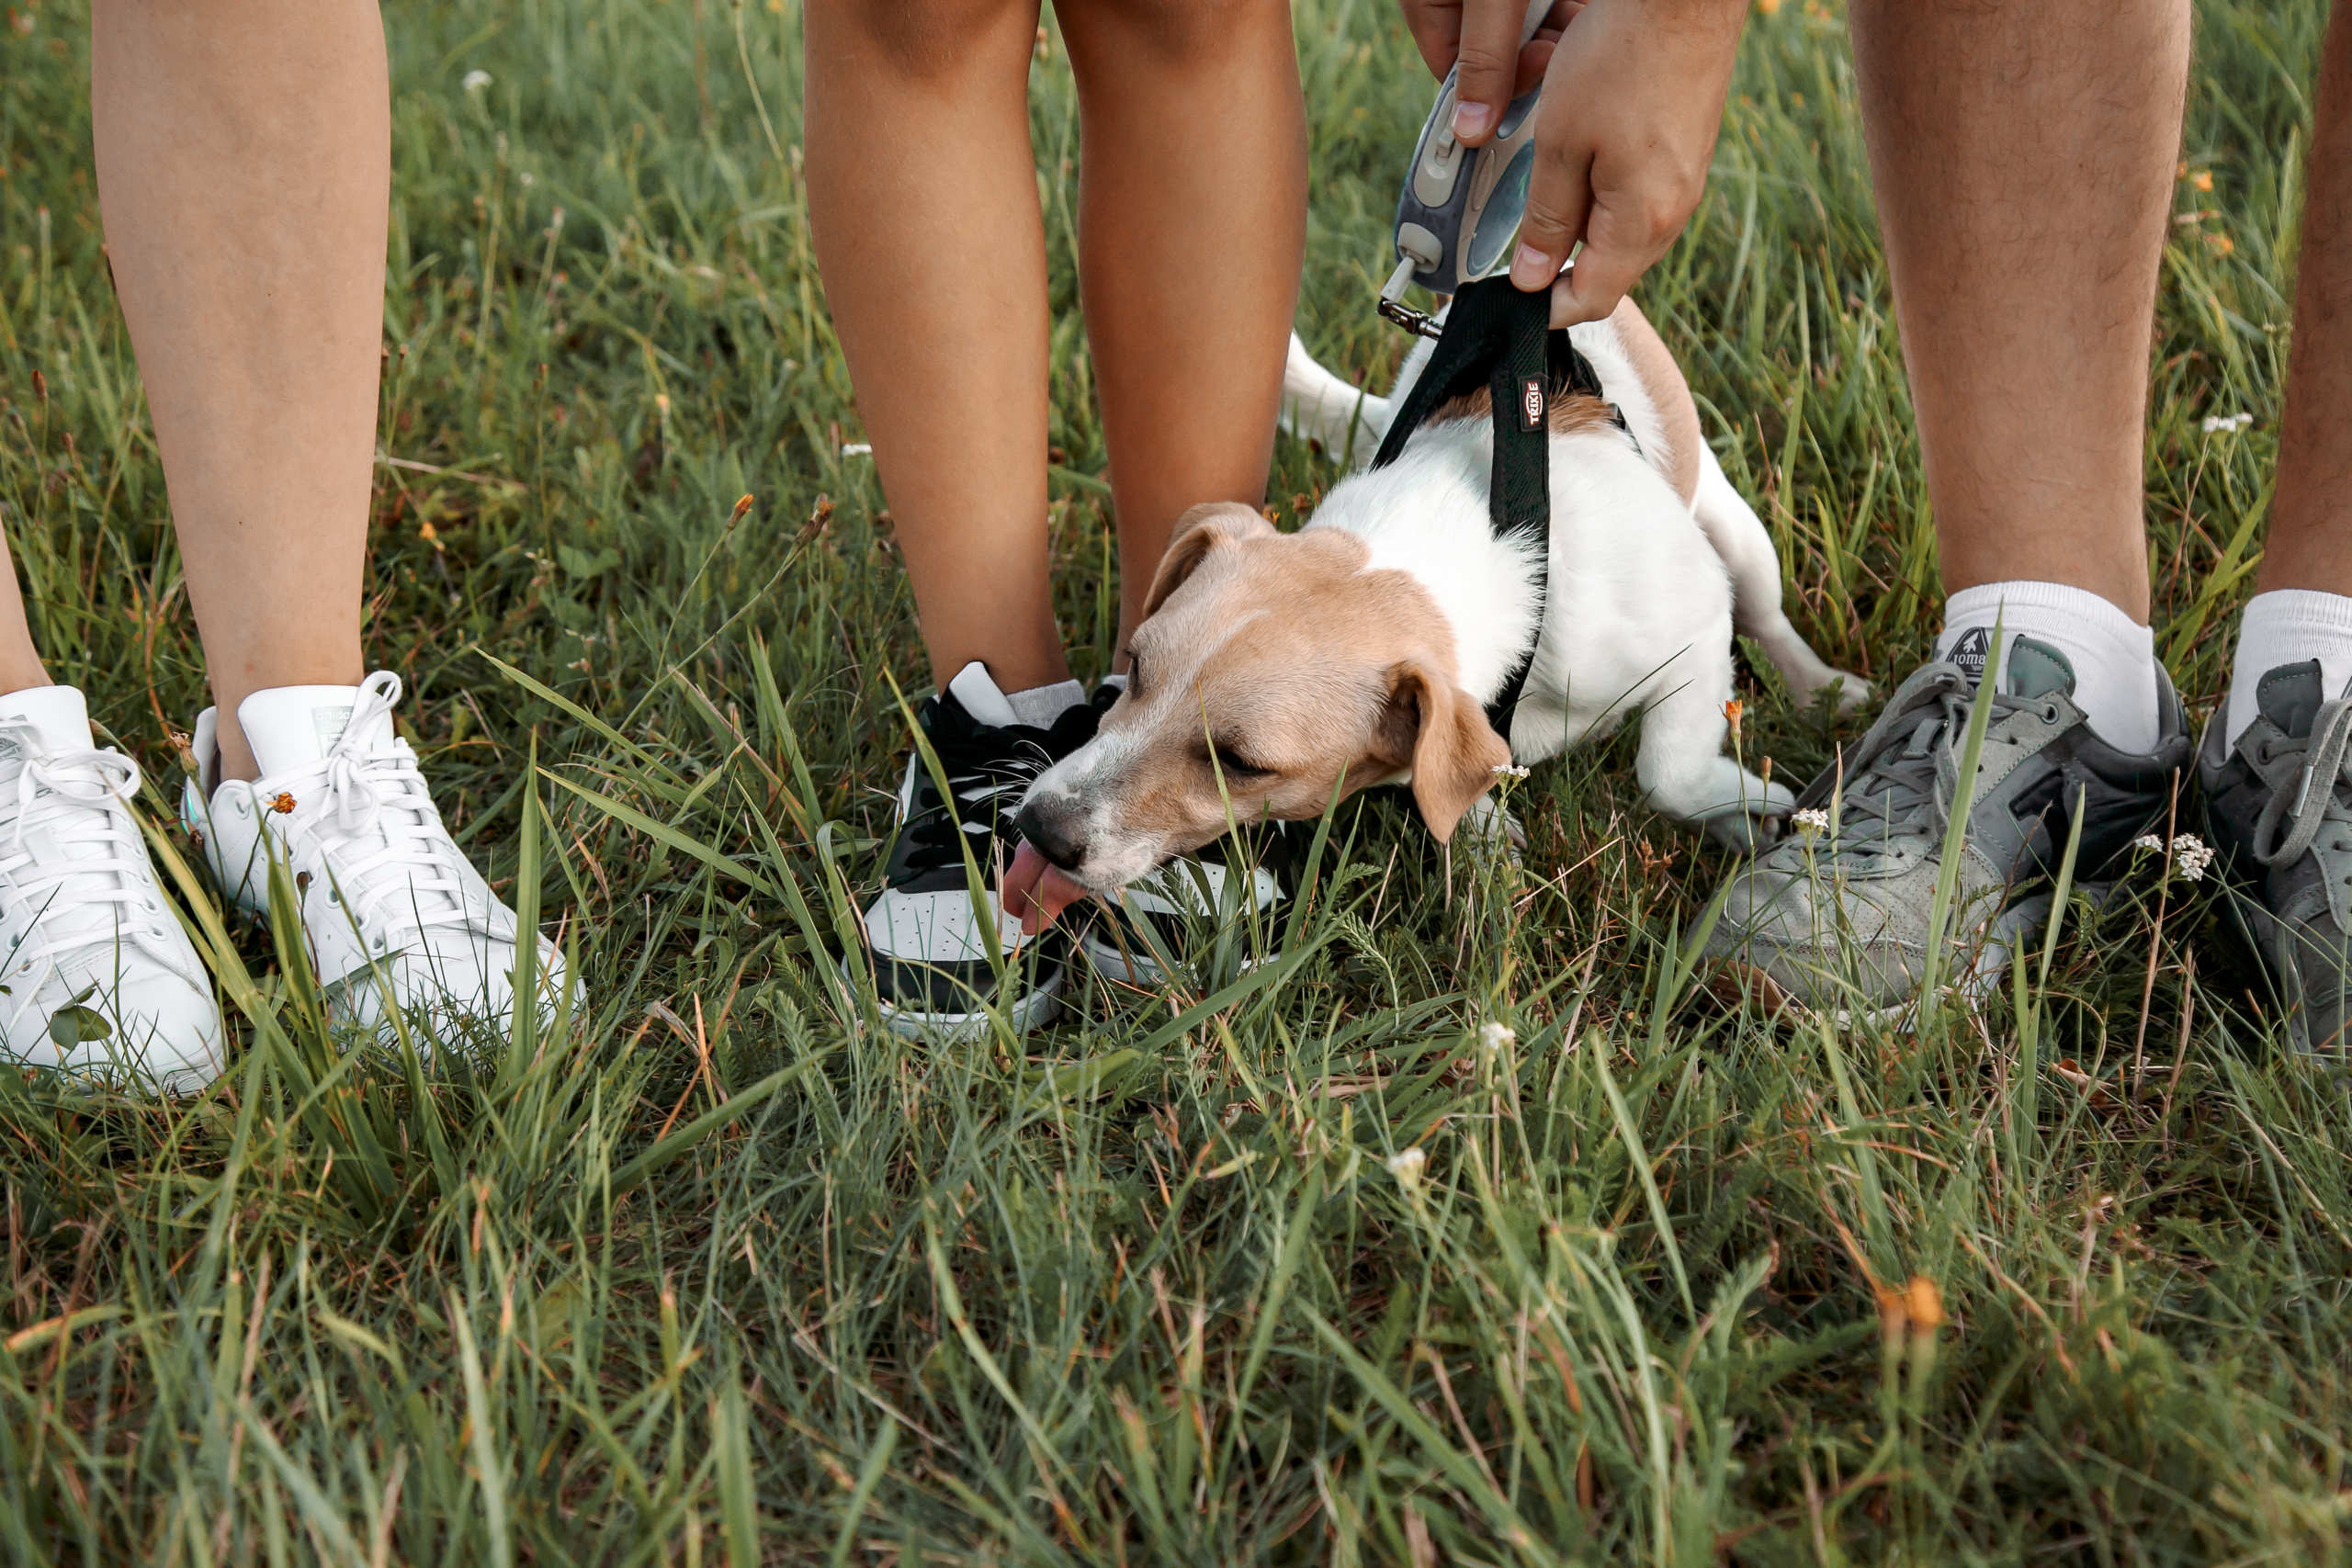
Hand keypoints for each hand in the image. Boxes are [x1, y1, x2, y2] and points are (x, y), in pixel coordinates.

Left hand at [1398, 0, 1747, 325]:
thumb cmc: (1626, 57)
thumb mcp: (1561, 143)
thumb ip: (1546, 217)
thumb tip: (1533, 275)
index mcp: (1643, 221)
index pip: (1592, 299)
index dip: (1546, 306)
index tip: (1511, 294)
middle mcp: (1673, 211)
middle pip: (1609, 271)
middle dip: (1560, 266)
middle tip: (1515, 243)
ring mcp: (1684, 182)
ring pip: (1621, 232)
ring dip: (1578, 223)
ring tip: (1544, 185)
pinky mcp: (1685, 154)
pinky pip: (1637, 197)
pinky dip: (1601, 191)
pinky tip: (1577, 155)